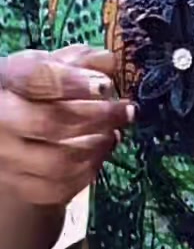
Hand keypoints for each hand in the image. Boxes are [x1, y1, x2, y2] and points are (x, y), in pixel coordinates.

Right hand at [0, 45, 133, 207]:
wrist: (8, 127)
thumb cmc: (35, 89)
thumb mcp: (51, 64)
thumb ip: (80, 59)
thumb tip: (109, 62)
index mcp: (6, 80)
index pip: (36, 79)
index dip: (73, 83)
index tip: (106, 86)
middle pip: (49, 123)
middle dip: (98, 117)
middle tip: (126, 110)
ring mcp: (5, 158)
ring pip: (56, 162)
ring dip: (97, 147)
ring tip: (115, 132)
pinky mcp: (18, 185)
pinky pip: (58, 189)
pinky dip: (88, 172)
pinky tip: (101, 152)